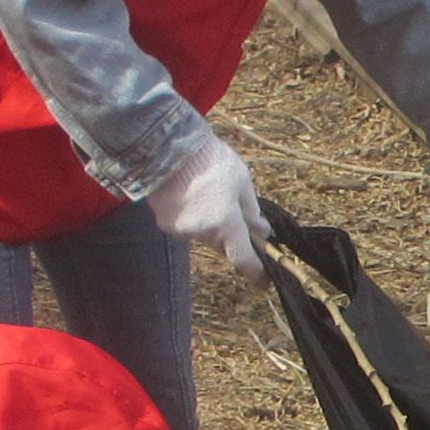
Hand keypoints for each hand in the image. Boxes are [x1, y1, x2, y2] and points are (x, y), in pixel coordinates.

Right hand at [147, 130, 266, 273]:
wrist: (169, 147)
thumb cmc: (210, 160)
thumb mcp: (242, 181)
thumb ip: (251, 211)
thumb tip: (262, 232)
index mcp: (225, 224)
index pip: (242, 258)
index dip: (255, 273)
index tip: (264, 283)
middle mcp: (202, 233)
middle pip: (223, 243)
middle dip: (231, 234)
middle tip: (232, 209)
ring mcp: (181, 229)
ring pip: (203, 234)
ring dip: (210, 222)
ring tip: (206, 192)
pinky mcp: (165, 222)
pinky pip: (186, 225)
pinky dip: (192, 216)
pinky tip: (189, 193)